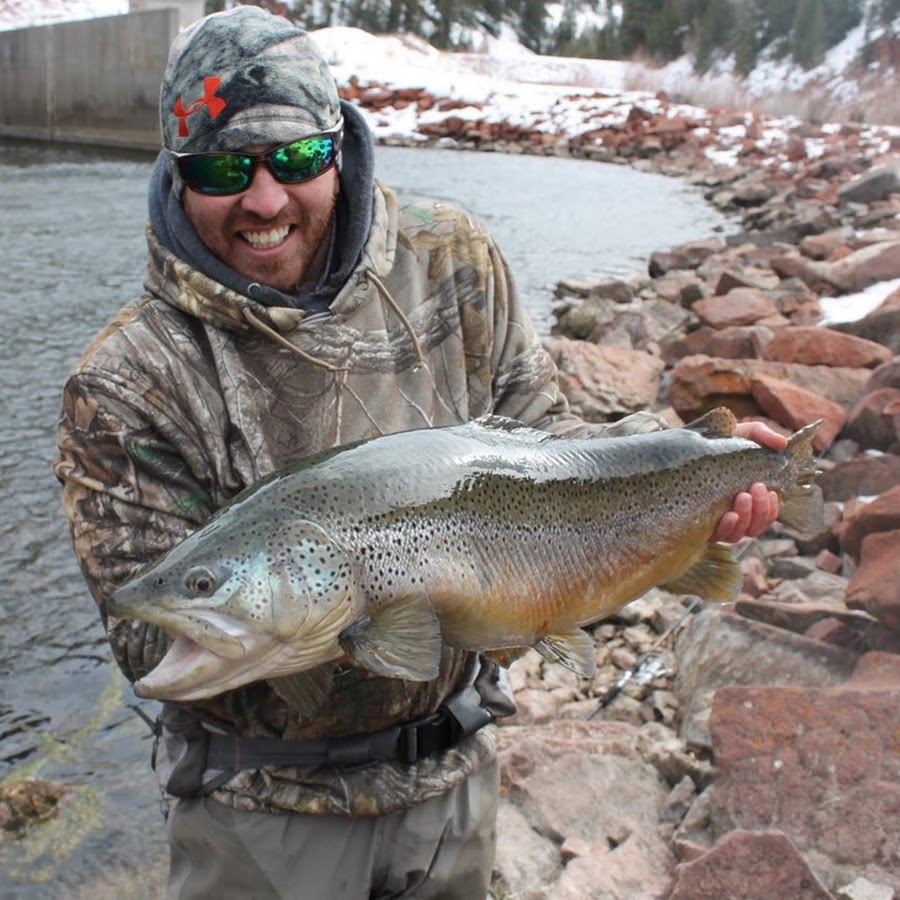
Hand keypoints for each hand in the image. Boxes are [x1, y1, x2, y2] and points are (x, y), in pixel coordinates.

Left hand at [711, 422, 786, 543]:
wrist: (691, 445)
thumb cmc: (721, 442)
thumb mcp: (745, 434)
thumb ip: (764, 436)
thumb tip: (783, 443)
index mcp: (750, 499)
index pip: (767, 515)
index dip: (772, 509)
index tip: (772, 492)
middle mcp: (736, 514)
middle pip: (755, 527)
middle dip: (760, 509)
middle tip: (755, 487)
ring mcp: (718, 521)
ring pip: (740, 533)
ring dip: (746, 517)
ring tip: (742, 496)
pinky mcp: (700, 526)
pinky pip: (718, 536)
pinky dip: (727, 527)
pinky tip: (728, 515)